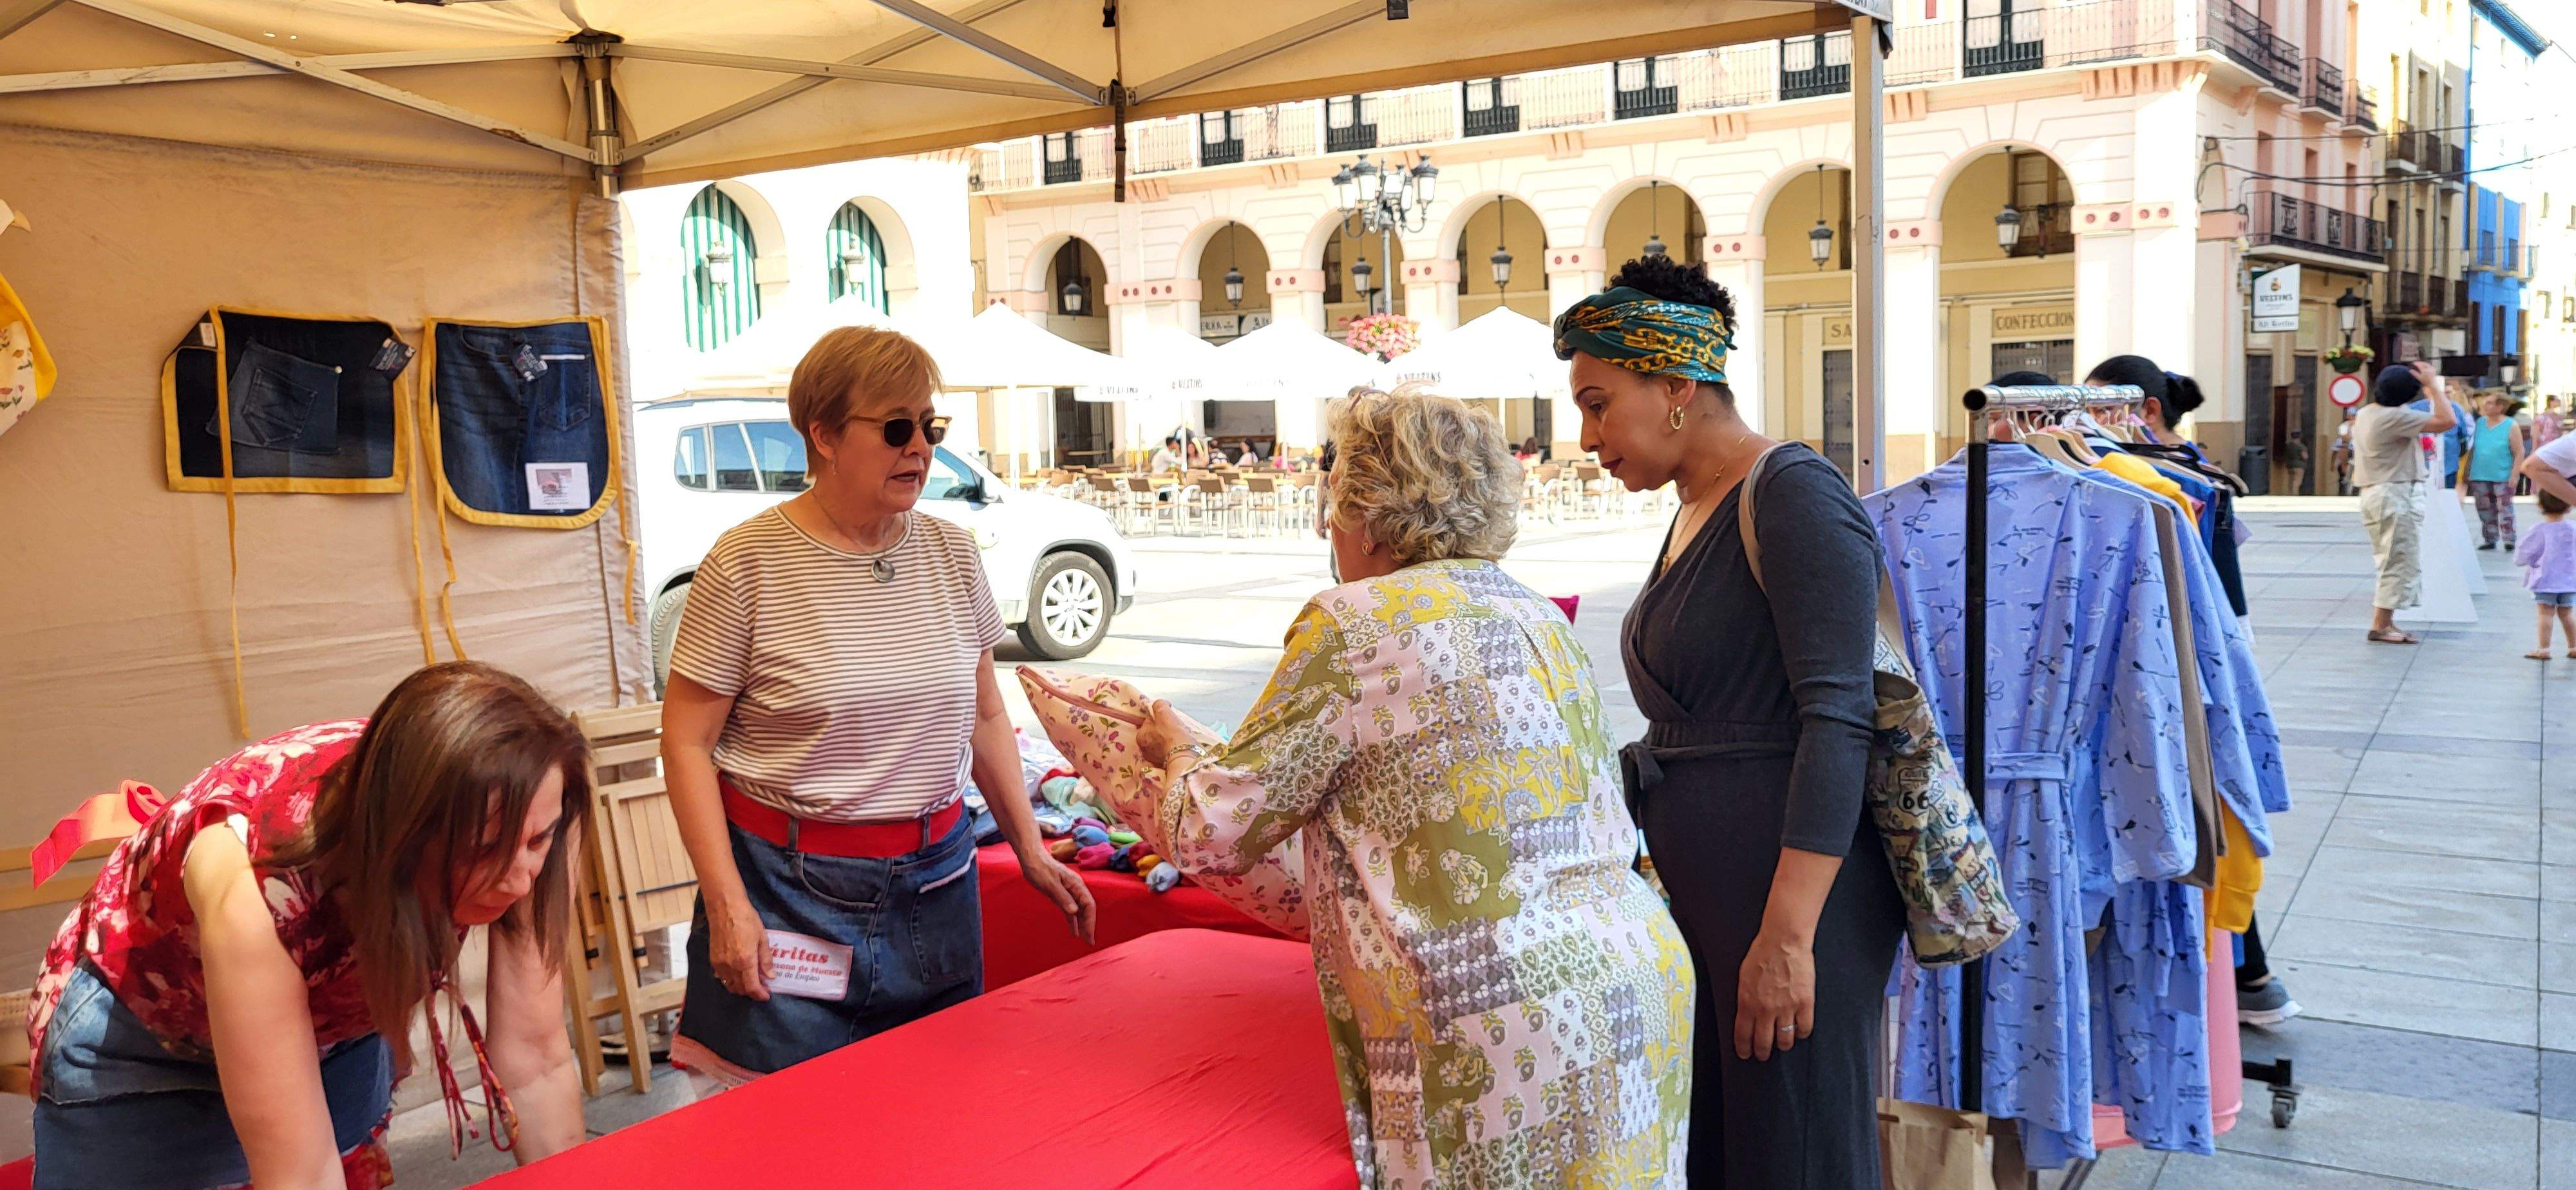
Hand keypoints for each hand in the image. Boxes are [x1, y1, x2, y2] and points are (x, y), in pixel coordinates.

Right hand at [706, 895, 771, 1001]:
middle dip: (752, 992)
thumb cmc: (746, 919)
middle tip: (762, 987)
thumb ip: (766, 960)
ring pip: (730, 985)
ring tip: (751, 981)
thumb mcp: (762, 938)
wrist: (725, 908)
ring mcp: (720, 964)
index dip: (760, 995)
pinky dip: (730, 980)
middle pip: (741, 989)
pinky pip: (721, 977)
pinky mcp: (713, 960)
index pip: (752, 987)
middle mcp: (731, 966)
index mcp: (745, 961)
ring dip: (741, 988)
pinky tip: (738, 974)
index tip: (766, 996)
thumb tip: (770, 976)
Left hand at [1015, 847, 1097, 944]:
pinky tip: (1073, 930)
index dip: (1090, 922)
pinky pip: (1069, 909)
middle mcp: (1075, 888)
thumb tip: (1074, 911)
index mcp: (1076, 885)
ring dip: (1082, 924)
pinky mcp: (1061, 894)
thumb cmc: (1040, 869)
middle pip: (1086, 909)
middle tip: (1089, 942)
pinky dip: (1072, 920)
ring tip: (1084, 939)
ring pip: (1079, 910)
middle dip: (1088, 926)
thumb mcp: (1050, 885)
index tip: (1089, 936)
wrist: (1031, 858)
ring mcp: (1069, 891)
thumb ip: (1063, 898)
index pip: (1088, 905)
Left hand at [1136, 700, 1195, 768]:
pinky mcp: (1166, 765)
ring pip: (1164, 742)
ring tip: (1182, 736)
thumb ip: (1159, 704)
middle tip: (1177, 727)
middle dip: (1166, 728)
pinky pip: (1170, 751)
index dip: (1160, 716)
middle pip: (1156, 732)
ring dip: (1171, 738)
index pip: (1149, 721)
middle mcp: (1144, 749)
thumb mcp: (1164, 712)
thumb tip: (1161, 704)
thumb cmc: (1172, 734)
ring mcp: (1155, 759)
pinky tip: (1182, 746)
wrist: (1184, 758)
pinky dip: (1175, 748)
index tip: (1169, 717)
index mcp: (1140, 736)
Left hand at [1734, 924, 1814, 1061]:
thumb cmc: (1762, 954)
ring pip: (1785, 1039)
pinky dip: (1802, 1033)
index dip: (1744, 1048)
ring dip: (1783, 1045)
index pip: (1743, 1035)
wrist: (1783, 941)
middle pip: (1763, 1043)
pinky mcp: (1804, 1003)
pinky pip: (1805, 1028)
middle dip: (1762, 1053)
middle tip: (1763, 1055)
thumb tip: (1744, 1014)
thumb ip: (1744, 998)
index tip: (1745, 1054)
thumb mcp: (1743, 977)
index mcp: (1747, 1003)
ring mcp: (1786, 1008)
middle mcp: (1765, 1009)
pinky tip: (1799, 1031)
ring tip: (1783, 1044)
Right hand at [2412, 359, 2442, 393]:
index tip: (2413, 363)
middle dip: (2419, 362)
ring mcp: (2432, 368)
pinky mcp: (2433, 368)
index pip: (2420, 365)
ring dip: (2422, 363)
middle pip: (2423, 363)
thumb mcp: (2419, 377)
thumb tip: (2410, 370)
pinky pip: (2429, 365)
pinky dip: (2425, 364)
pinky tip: (2423, 365)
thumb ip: (2414, 373)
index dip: (2416, 364)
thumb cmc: (2425, 381)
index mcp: (2425, 371)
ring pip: (2426, 364)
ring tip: (2419, 363)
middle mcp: (2429, 369)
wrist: (2431, 383)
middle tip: (2415, 362)